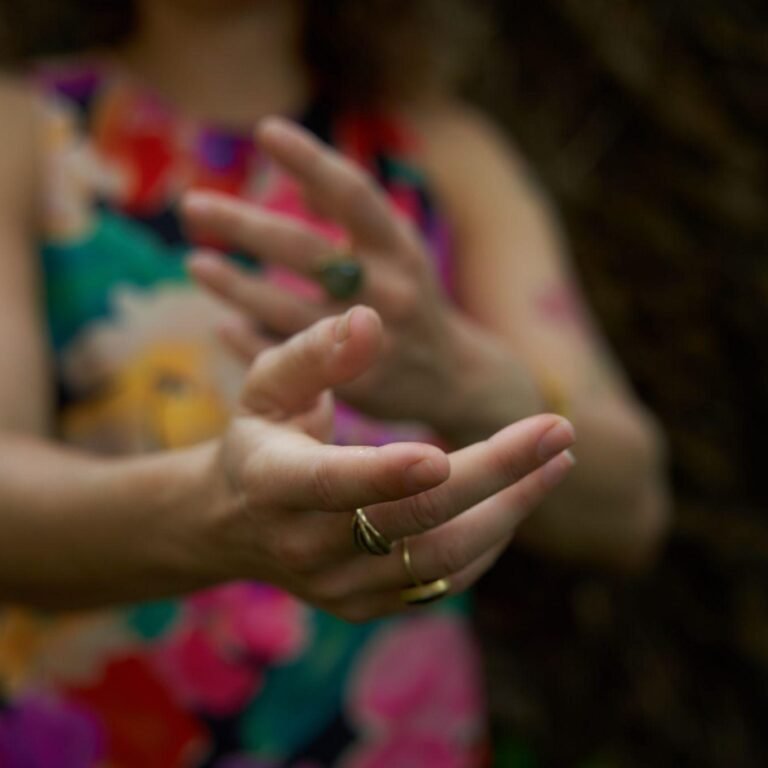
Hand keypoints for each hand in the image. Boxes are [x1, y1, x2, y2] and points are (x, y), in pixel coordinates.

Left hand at [182, 117, 525, 435]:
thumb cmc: (413, 300)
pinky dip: (252, 341)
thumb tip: (305, 180)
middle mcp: (389, 290)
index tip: (265, 131)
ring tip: (196, 263)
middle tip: (192, 205)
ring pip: (289, 311)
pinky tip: (223, 326)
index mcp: (400, 249)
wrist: (454, 378)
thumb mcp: (401, 252)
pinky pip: (291, 360)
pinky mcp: (355, 384)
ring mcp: (371, 340)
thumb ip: (357, 217)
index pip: (354, 194)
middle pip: (307, 251)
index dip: (311, 161)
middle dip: (245, 225)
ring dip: (236, 287)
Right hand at [193, 306, 574, 621]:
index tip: (442, 451)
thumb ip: (315, 352)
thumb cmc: (260, 435)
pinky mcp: (365, 605)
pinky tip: (519, 498)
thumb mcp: (269, 383)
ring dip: (509, 511)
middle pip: (411, 518)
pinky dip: (489, 540)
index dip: (385, 473)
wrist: (235, 521)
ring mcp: (338, 586)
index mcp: (272, 483)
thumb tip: (370, 319)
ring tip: (559, 462)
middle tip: (558, 430)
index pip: (332, 483)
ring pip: (439, 558)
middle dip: (493, 474)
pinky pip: (440, 582)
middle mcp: (303, 546)